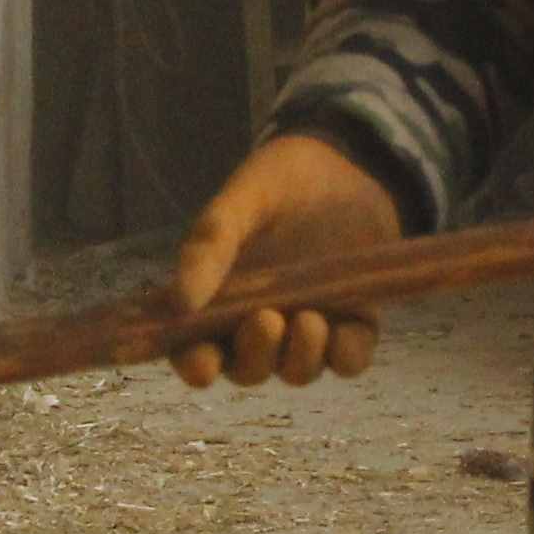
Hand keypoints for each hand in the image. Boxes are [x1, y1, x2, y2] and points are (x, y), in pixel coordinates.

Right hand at [171, 130, 407, 386]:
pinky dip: (346, 356)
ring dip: (300, 358)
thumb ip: (209, 245)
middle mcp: (259, 325)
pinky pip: (349, 359)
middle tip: (265, 321)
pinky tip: (342, 333)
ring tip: (309, 320)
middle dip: (255, 356)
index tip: (204, 365)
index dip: (197, 366)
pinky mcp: (353, 324)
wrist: (347, 162)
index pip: (196, 351)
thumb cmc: (280, 180)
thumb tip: (179, 302)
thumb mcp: (242, 200)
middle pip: (249, 369)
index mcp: (219, 301)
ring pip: (297, 371)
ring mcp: (306, 328)